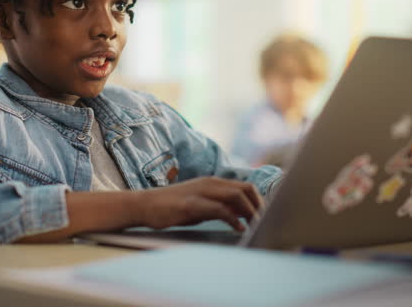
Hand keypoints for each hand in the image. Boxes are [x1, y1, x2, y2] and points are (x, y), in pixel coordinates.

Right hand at [135, 177, 263, 231]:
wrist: (144, 205)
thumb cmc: (172, 207)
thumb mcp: (200, 206)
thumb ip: (220, 208)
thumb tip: (242, 215)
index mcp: (213, 183)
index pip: (245, 187)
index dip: (259, 201)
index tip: (266, 216)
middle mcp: (210, 183)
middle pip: (245, 189)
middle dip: (259, 206)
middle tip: (265, 222)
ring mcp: (201, 192)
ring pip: (236, 196)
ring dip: (250, 211)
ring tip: (256, 225)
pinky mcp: (192, 204)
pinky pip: (219, 209)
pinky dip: (233, 218)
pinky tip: (238, 228)